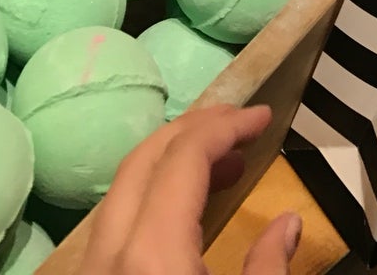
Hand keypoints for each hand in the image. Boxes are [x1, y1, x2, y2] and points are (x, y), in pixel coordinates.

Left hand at [82, 105, 300, 274]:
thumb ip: (268, 268)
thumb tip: (287, 225)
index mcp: (153, 255)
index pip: (184, 158)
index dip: (227, 126)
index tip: (262, 116)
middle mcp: (109, 253)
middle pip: (144, 160)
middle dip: (193, 131)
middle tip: (239, 125)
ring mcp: (90, 270)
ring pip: (122, 192)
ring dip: (171, 163)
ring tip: (224, 165)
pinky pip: (114, 226)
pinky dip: (151, 200)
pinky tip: (186, 213)